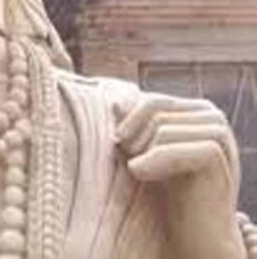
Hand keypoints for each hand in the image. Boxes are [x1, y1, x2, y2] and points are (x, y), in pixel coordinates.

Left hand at [115, 93, 245, 258]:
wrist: (198, 233)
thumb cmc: (170, 191)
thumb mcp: (147, 151)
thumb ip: (135, 125)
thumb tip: (114, 102)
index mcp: (198, 110)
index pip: (152, 101)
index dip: (128, 123)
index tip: (118, 145)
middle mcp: (213, 116)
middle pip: (155, 112)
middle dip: (133, 137)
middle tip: (128, 163)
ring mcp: (219, 134)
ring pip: (160, 129)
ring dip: (140, 151)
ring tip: (139, 171)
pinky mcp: (216, 155)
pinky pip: (170, 148)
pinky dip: (149, 162)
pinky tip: (139, 173)